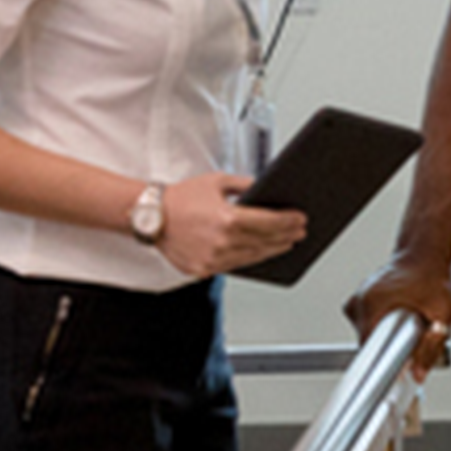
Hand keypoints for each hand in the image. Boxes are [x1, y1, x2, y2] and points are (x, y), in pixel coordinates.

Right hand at [157, 173, 305, 278]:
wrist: (150, 215)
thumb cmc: (180, 198)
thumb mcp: (216, 182)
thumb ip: (244, 185)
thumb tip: (264, 188)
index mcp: (227, 219)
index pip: (270, 223)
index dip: (289, 222)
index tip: (301, 219)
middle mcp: (222, 242)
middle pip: (266, 242)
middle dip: (286, 236)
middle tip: (299, 231)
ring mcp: (213, 258)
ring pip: (253, 257)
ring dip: (273, 249)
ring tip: (285, 242)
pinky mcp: (204, 268)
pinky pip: (236, 265)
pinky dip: (252, 258)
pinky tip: (261, 252)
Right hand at [345, 248, 450, 379]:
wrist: (425, 253)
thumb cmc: (433, 277)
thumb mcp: (443, 315)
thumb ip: (431, 347)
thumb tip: (419, 372)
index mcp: (373, 304)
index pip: (367, 351)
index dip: (381, 368)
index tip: (389, 376)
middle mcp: (360, 301)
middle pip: (368, 345)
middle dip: (390, 351)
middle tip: (411, 342)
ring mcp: (358, 300)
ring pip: (369, 335)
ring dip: (387, 339)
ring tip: (408, 326)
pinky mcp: (361, 300)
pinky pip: (369, 325)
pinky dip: (384, 327)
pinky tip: (400, 319)